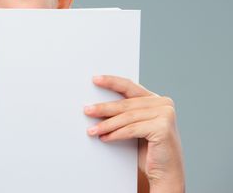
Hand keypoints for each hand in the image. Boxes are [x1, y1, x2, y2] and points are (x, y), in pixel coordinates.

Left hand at [83, 75, 184, 192]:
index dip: (111, 82)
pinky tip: (104, 137)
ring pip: (127, 118)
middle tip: (86, 110)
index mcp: (156, 99)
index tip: (95, 80)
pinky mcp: (163, 128)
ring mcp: (166, 114)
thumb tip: (97, 105)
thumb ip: (124, 113)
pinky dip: (116, 134)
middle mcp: (163, 104)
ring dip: (106, 124)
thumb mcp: (135, 126)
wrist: (165, 173)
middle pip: (126, 104)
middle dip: (103, 108)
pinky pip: (131, 129)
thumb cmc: (148, 150)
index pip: (130, 86)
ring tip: (92, 130)